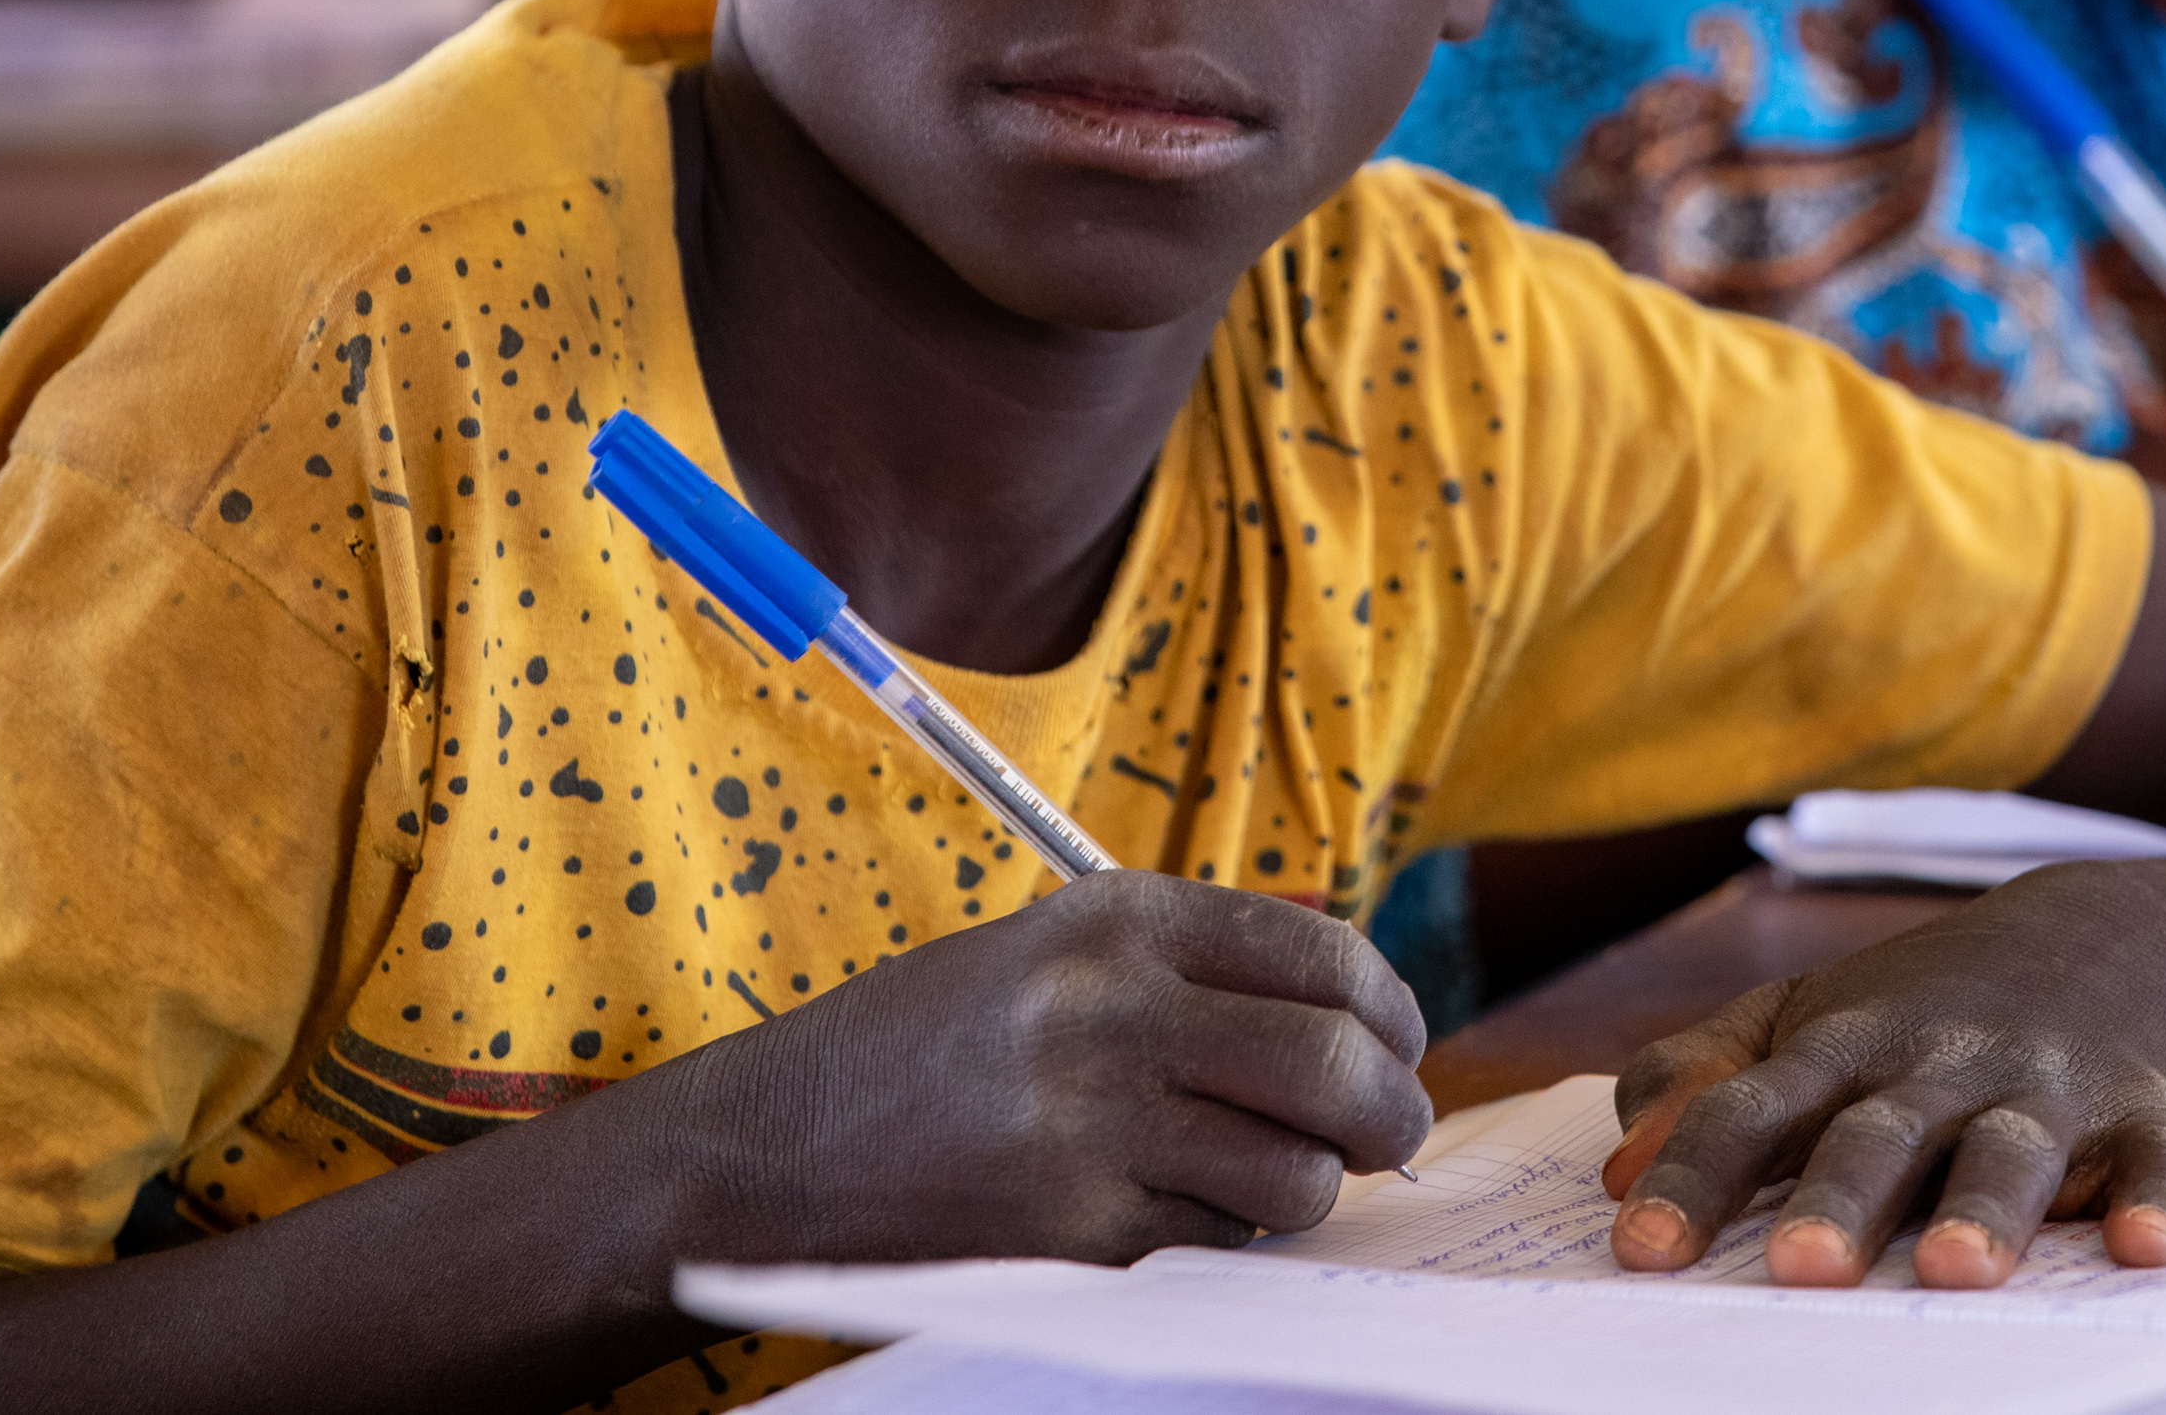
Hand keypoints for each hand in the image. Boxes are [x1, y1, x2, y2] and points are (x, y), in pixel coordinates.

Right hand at [692, 871, 1431, 1269]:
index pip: (1318, 951)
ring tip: (1267, 1182)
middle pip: (1332, 1062)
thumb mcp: (1047, 957)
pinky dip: (1220, 1241)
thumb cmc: (921, 1051)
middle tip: (1392, 1132)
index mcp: (1114, 920)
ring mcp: (1090, 1127)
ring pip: (1292, 1173)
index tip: (1400, 1041)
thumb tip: (1351, 1021)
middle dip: (1392, 1109)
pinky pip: (1211, 1245)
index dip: (1388, 1006)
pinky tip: (1168, 1217)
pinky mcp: (1070, 1234)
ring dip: (1308, 1190)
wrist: (765, 1148)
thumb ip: (1184, 972)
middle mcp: (1110, 1010)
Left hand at [1599, 860, 2165, 1290]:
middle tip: (1799, 1269)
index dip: (1694, 1176)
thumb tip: (1616, 1166)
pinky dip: (2158, 1201)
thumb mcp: (1816, 1014)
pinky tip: (2144, 1247)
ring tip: (1956, 1270)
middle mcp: (1942, 1063)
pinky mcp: (2152, 1109)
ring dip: (1986, 1207)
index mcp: (1846, 1047)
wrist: (2129, 932)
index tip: (1640, 1250)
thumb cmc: (1940, 1002)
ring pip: (2011, 1149)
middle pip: (1880, 1133)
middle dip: (1840, 1197)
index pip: (1751, 1110)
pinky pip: (2160, 1160)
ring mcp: (2049, 1084)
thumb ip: (1710, 1077)